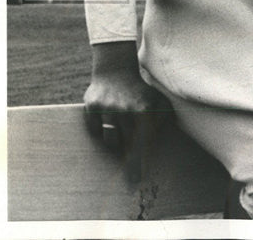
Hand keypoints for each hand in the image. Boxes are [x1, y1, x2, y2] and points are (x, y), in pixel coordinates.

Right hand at [84, 41, 171, 182]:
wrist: (115, 71)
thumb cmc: (140, 91)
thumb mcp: (158, 101)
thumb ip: (162, 121)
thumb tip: (156, 144)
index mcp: (144, 110)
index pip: (142, 142)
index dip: (138, 163)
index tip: (135, 181)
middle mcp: (124, 109)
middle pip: (125, 144)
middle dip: (128, 152)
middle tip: (131, 158)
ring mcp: (106, 108)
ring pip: (109, 140)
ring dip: (115, 139)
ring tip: (121, 126)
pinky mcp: (90, 107)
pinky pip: (94, 130)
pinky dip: (99, 128)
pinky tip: (106, 116)